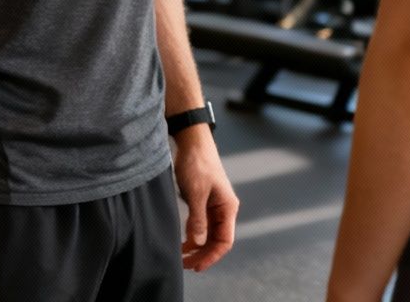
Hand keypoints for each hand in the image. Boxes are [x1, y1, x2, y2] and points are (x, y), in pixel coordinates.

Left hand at [171, 126, 237, 271]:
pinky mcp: (204, 204)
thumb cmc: (198, 165)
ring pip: (209, 235)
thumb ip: (198, 219)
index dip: (212, 255)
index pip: (225, 240)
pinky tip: (182, 242)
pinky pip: (201, 226)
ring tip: (181, 257)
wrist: (193, 144)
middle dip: (203, 254)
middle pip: (217, 240)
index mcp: (228, 208)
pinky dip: (193, 237)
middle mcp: (224, 210)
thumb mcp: (196, 193)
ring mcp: (214, 207)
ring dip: (197, 247)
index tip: (196, 265)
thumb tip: (198, 242)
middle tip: (184, 264)